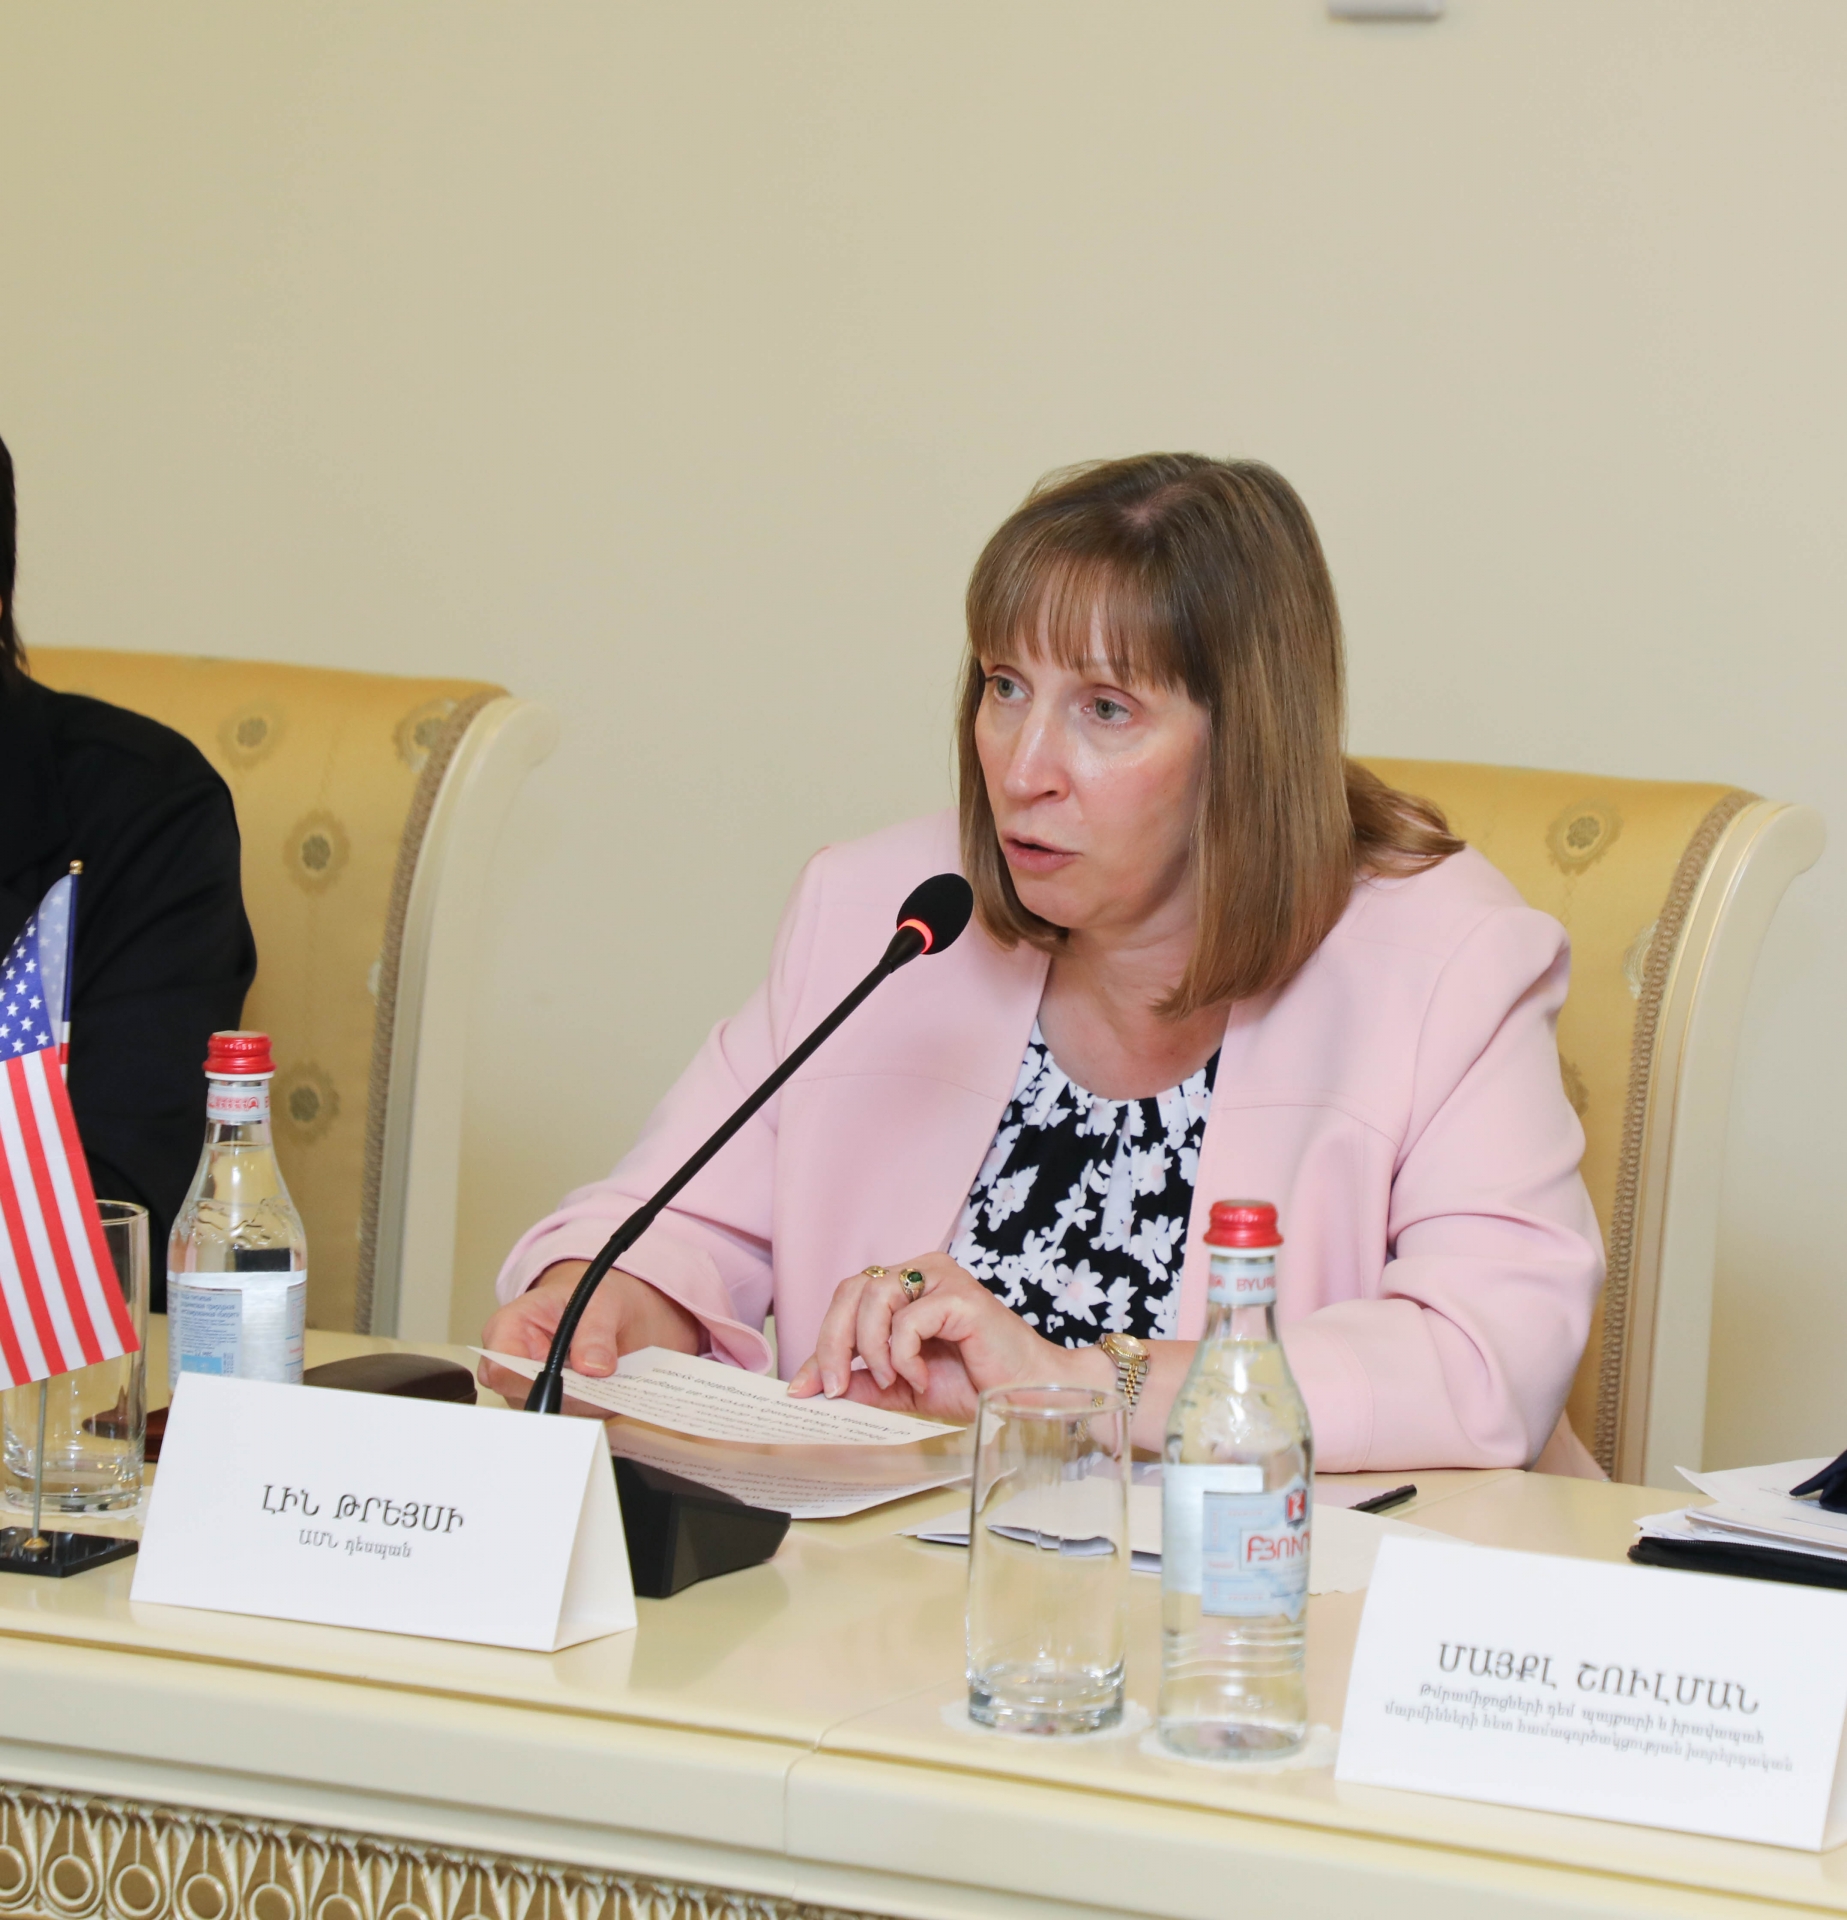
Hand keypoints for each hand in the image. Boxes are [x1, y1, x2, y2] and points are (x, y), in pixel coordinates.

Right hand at [478, 1260, 699, 1413]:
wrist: (609, 1309)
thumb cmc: (592, 1297)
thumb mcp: (602, 1301)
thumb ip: (597, 1330)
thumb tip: (593, 1367)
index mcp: (510, 1328)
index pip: (501, 1368)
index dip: (529, 1382)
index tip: (568, 1382)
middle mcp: (513, 1364)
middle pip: (524, 1398)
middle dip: (567, 1396)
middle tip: (600, 1383)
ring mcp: (530, 1388)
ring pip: (550, 1413)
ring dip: (584, 1405)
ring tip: (610, 1383)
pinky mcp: (554, 1403)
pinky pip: (571, 1417)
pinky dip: (593, 1408)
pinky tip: (610, 1391)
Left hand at [789, 1254, 1104, 1425]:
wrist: (1027, 1396)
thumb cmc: (974, 1386)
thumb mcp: (901, 1388)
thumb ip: (860, 1382)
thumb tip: (807, 1389)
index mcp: (907, 1287)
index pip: (847, 1299)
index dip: (822, 1341)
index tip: (805, 1388)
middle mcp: (923, 1272)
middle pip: (852, 1290)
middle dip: (835, 1343)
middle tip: (837, 1387)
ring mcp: (943, 1278)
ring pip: (875, 1298)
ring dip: (872, 1348)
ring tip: (894, 1380)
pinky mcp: (961, 1295)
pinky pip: (908, 1320)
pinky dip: (904, 1355)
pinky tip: (920, 1376)